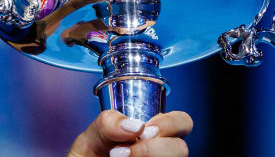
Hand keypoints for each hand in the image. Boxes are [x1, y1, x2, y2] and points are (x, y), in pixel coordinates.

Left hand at [67, 110, 191, 156]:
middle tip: (124, 150)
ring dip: (145, 156)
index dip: (169, 122)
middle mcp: (163, 152)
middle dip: (152, 147)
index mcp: (154, 134)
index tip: (143, 128)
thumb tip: (134, 125)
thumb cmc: (92, 156)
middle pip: (181, 148)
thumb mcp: (92, 136)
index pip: (182, 122)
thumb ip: (107, 123)